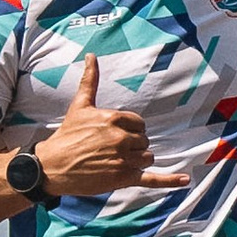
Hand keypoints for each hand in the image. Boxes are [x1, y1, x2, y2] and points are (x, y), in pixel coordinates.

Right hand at [34, 58, 180, 198]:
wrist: (52, 166)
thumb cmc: (66, 135)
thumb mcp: (80, 105)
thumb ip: (90, 80)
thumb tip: (91, 56)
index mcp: (114, 118)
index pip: (140, 124)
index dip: (130, 131)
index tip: (114, 136)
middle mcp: (121, 138)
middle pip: (144, 141)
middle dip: (132, 146)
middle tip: (110, 151)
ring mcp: (123, 160)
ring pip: (146, 158)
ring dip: (136, 161)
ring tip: (114, 163)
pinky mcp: (123, 179)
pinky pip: (152, 179)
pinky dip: (169, 180)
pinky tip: (185, 179)